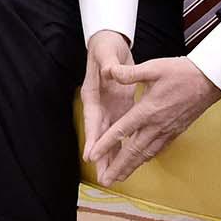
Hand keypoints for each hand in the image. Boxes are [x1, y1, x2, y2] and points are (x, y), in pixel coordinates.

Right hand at [81, 30, 135, 177]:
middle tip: (104, 177)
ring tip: (115, 177)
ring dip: (113, 156)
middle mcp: (99, 105)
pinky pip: (122, 131)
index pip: (92, 119)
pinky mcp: (120, 108)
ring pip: (111, 137)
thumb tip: (108, 71)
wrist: (109, 43)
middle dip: (102, 157)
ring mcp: (109, 108)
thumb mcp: (106, 52)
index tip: (91, 156)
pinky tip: (129, 158)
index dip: (93, 138)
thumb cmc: (105, 47)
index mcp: (93, 94)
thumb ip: (108, 63)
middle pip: (100, 135)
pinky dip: (124, 145)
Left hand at [87, 57, 220, 185]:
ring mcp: (167, 130)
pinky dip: (146, 158)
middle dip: (118, 167)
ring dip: (131, 167)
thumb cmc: (182, 72)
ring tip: (119, 178)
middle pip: (133, 151)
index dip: (105, 144)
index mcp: (147, 110)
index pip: (122, 130)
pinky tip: (140, 162)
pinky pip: (157, 149)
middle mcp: (156, 125)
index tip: (93, 156)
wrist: (208, 80)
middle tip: (105, 180)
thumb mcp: (153, 67)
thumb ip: (130, 73)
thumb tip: (110, 71)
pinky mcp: (175, 131)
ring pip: (145, 154)